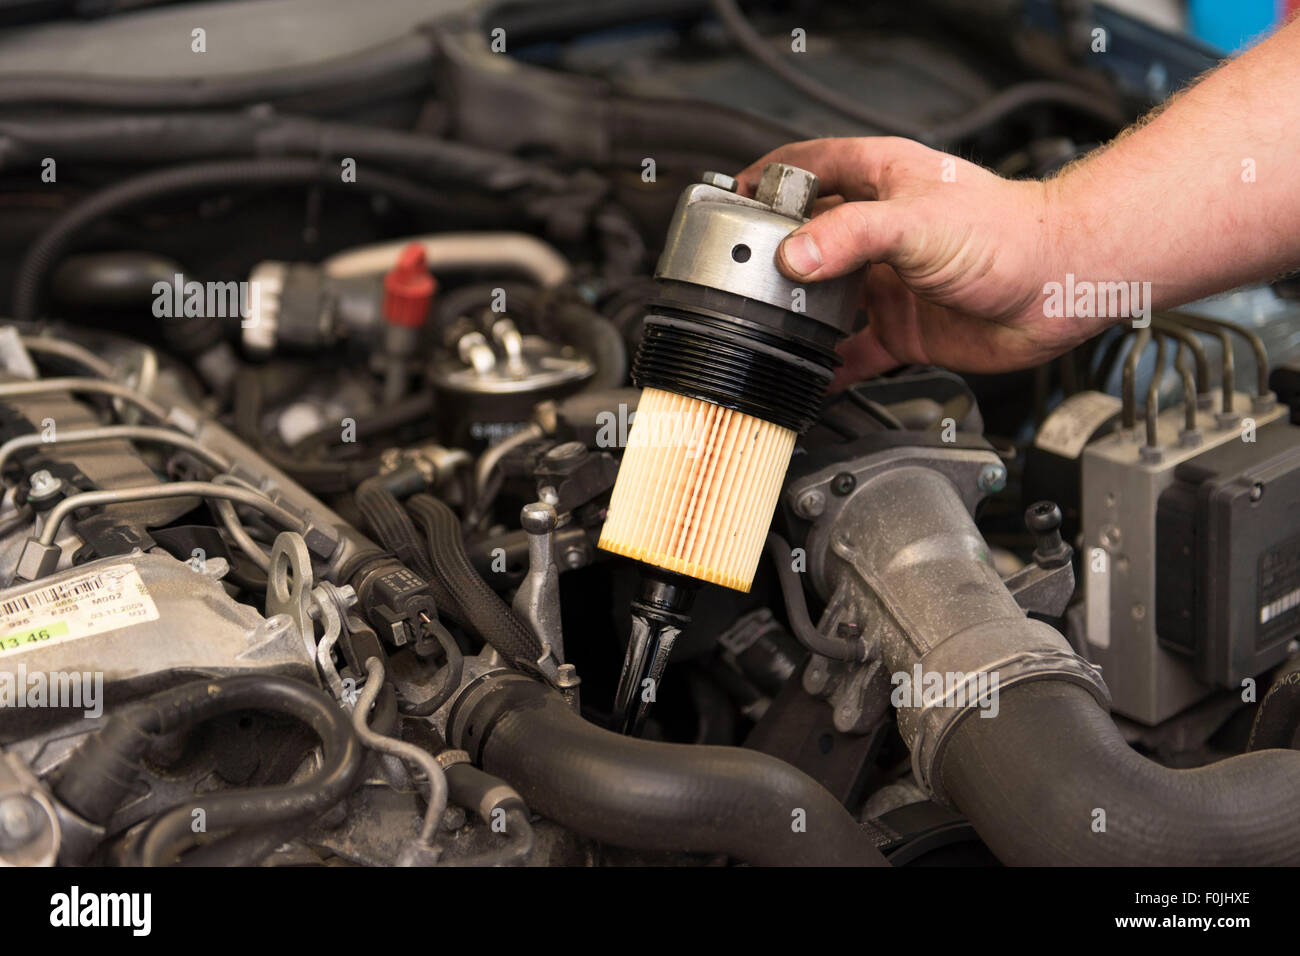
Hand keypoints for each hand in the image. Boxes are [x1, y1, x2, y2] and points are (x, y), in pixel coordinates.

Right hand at [736, 137, 1098, 386]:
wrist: (1060, 286)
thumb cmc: (1008, 235)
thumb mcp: (916, 222)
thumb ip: (850, 237)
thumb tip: (793, 257)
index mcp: (880, 180)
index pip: (808, 168)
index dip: (767, 180)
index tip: (732, 200)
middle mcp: (879, 230)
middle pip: (808, 238)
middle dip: (772, 256)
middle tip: (735, 275)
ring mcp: (888, 280)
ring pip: (825, 298)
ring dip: (796, 315)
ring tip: (761, 328)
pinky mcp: (903, 326)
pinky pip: (854, 351)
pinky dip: (830, 368)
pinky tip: (810, 379)